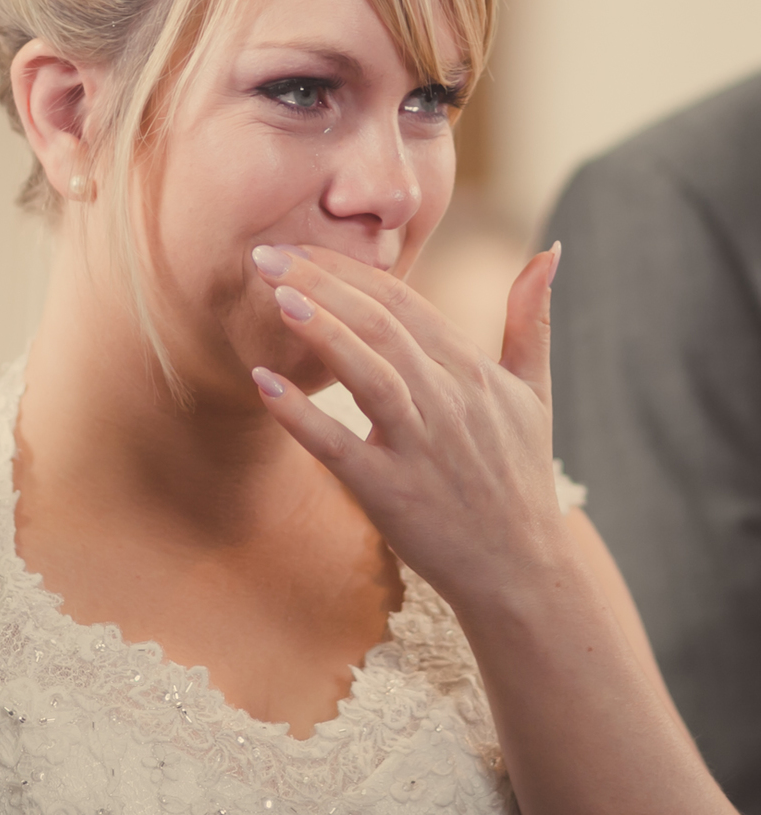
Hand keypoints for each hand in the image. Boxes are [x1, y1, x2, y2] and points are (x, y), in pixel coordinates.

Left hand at [250, 243, 565, 608]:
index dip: (350, 268)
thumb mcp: (534, 391)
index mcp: (472, 371)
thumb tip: (550, 249)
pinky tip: (264, 382)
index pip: (403, 302)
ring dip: (322, 331)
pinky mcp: (391, 492)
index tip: (300, 243)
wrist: (522, 571)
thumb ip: (532, 320)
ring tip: (276, 297)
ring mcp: (420, 446)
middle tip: (265, 254)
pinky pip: (339, 446)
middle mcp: (448, 400)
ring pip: (368, 373)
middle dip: (321, 282)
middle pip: (379, 325)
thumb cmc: (520, 476)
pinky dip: (301, 415)